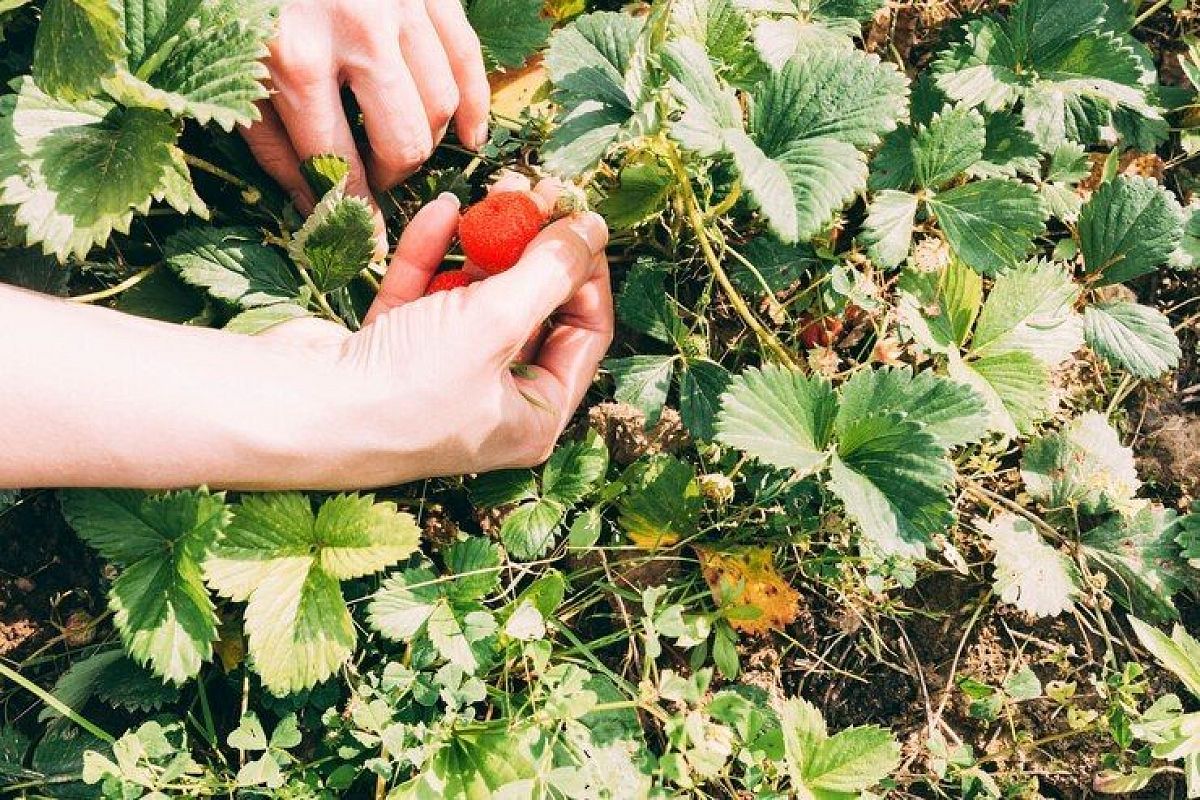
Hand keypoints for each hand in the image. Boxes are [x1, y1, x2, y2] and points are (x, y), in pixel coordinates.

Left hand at [241, 0, 489, 248]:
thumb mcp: (229, 68)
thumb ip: (271, 139)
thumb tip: (316, 207)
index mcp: (294, 58)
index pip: (337, 164)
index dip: (352, 213)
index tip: (362, 243)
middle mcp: (356, 33)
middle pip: (404, 142)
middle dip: (391, 176)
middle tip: (373, 179)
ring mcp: (399, 5)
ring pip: (440, 104)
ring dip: (424, 140)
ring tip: (397, 146)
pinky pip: (468, 58)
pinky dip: (474, 104)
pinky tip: (469, 135)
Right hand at [263, 181, 612, 488]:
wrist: (295, 408)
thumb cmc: (406, 387)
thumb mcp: (497, 323)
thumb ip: (550, 272)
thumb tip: (593, 229)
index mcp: (533, 417)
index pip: (585, 334)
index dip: (587, 273)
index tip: (579, 220)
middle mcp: (491, 401)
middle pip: (533, 310)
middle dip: (535, 248)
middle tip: (537, 190)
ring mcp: (440, 376)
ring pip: (479, 296)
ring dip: (487, 242)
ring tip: (497, 187)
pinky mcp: (392, 352)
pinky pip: (427, 294)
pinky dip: (435, 254)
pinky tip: (442, 209)